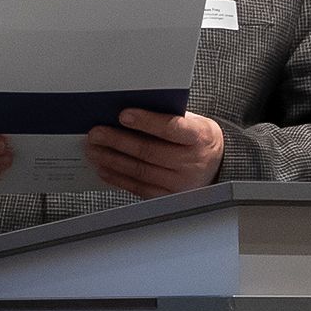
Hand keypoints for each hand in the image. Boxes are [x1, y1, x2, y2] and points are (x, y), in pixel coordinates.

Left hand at [85, 108, 225, 197]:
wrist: (217, 165)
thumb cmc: (196, 138)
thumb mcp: (192, 122)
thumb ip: (166, 117)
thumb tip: (125, 113)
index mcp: (200, 137)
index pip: (172, 128)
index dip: (147, 122)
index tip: (123, 115)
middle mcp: (192, 162)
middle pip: (149, 151)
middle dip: (117, 141)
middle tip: (96, 133)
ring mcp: (181, 183)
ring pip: (140, 171)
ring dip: (111, 159)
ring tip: (93, 149)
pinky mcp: (168, 197)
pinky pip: (138, 188)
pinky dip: (117, 177)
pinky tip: (104, 168)